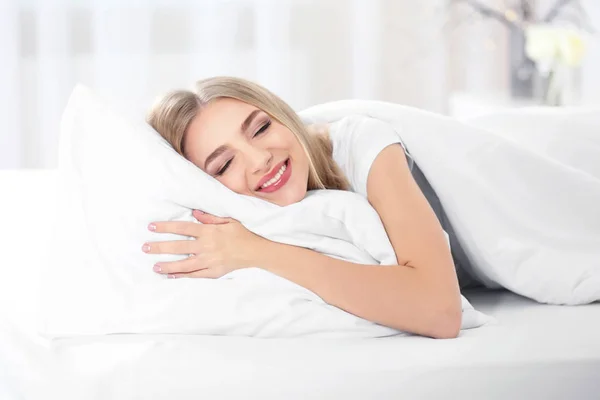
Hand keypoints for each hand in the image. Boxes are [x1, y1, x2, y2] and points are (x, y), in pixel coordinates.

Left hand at [143, 210, 264, 278]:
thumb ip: (209, 218)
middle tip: (145, 248)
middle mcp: (206, 246)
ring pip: (184, 264)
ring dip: (168, 265)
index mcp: (209, 232)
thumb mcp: (227, 220)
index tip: (152, 227)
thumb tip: (193, 212)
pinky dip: (182, 276)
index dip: (166, 227)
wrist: (255, 251)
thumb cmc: (241, 234)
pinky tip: (171, 276)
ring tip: (154, 266)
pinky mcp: (213, 272)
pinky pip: (195, 275)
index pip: (183, 228)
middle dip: (160, 247)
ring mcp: (209, 261)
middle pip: (179, 247)